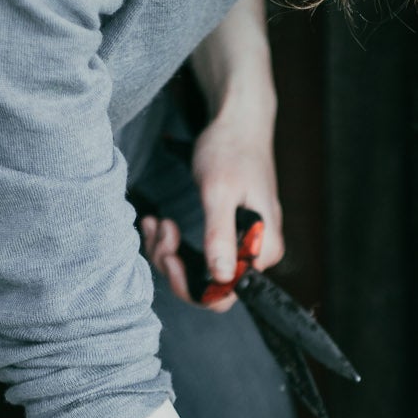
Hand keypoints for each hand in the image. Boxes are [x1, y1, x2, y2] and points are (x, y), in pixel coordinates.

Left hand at [140, 108, 281, 314]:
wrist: (239, 124)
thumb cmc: (230, 150)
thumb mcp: (218, 191)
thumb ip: (220, 235)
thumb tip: (222, 277)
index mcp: (262, 249)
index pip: (225, 293)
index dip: (191, 285)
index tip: (170, 254)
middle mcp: (257, 254)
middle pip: (209, 288)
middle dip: (174, 266)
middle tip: (158, 230)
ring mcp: (244, 246)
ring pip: (199, 273)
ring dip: (168, 252)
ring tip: (155, 223)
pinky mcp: (230, 237)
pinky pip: (199, 256)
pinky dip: (173, 244)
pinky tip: (160, 224)